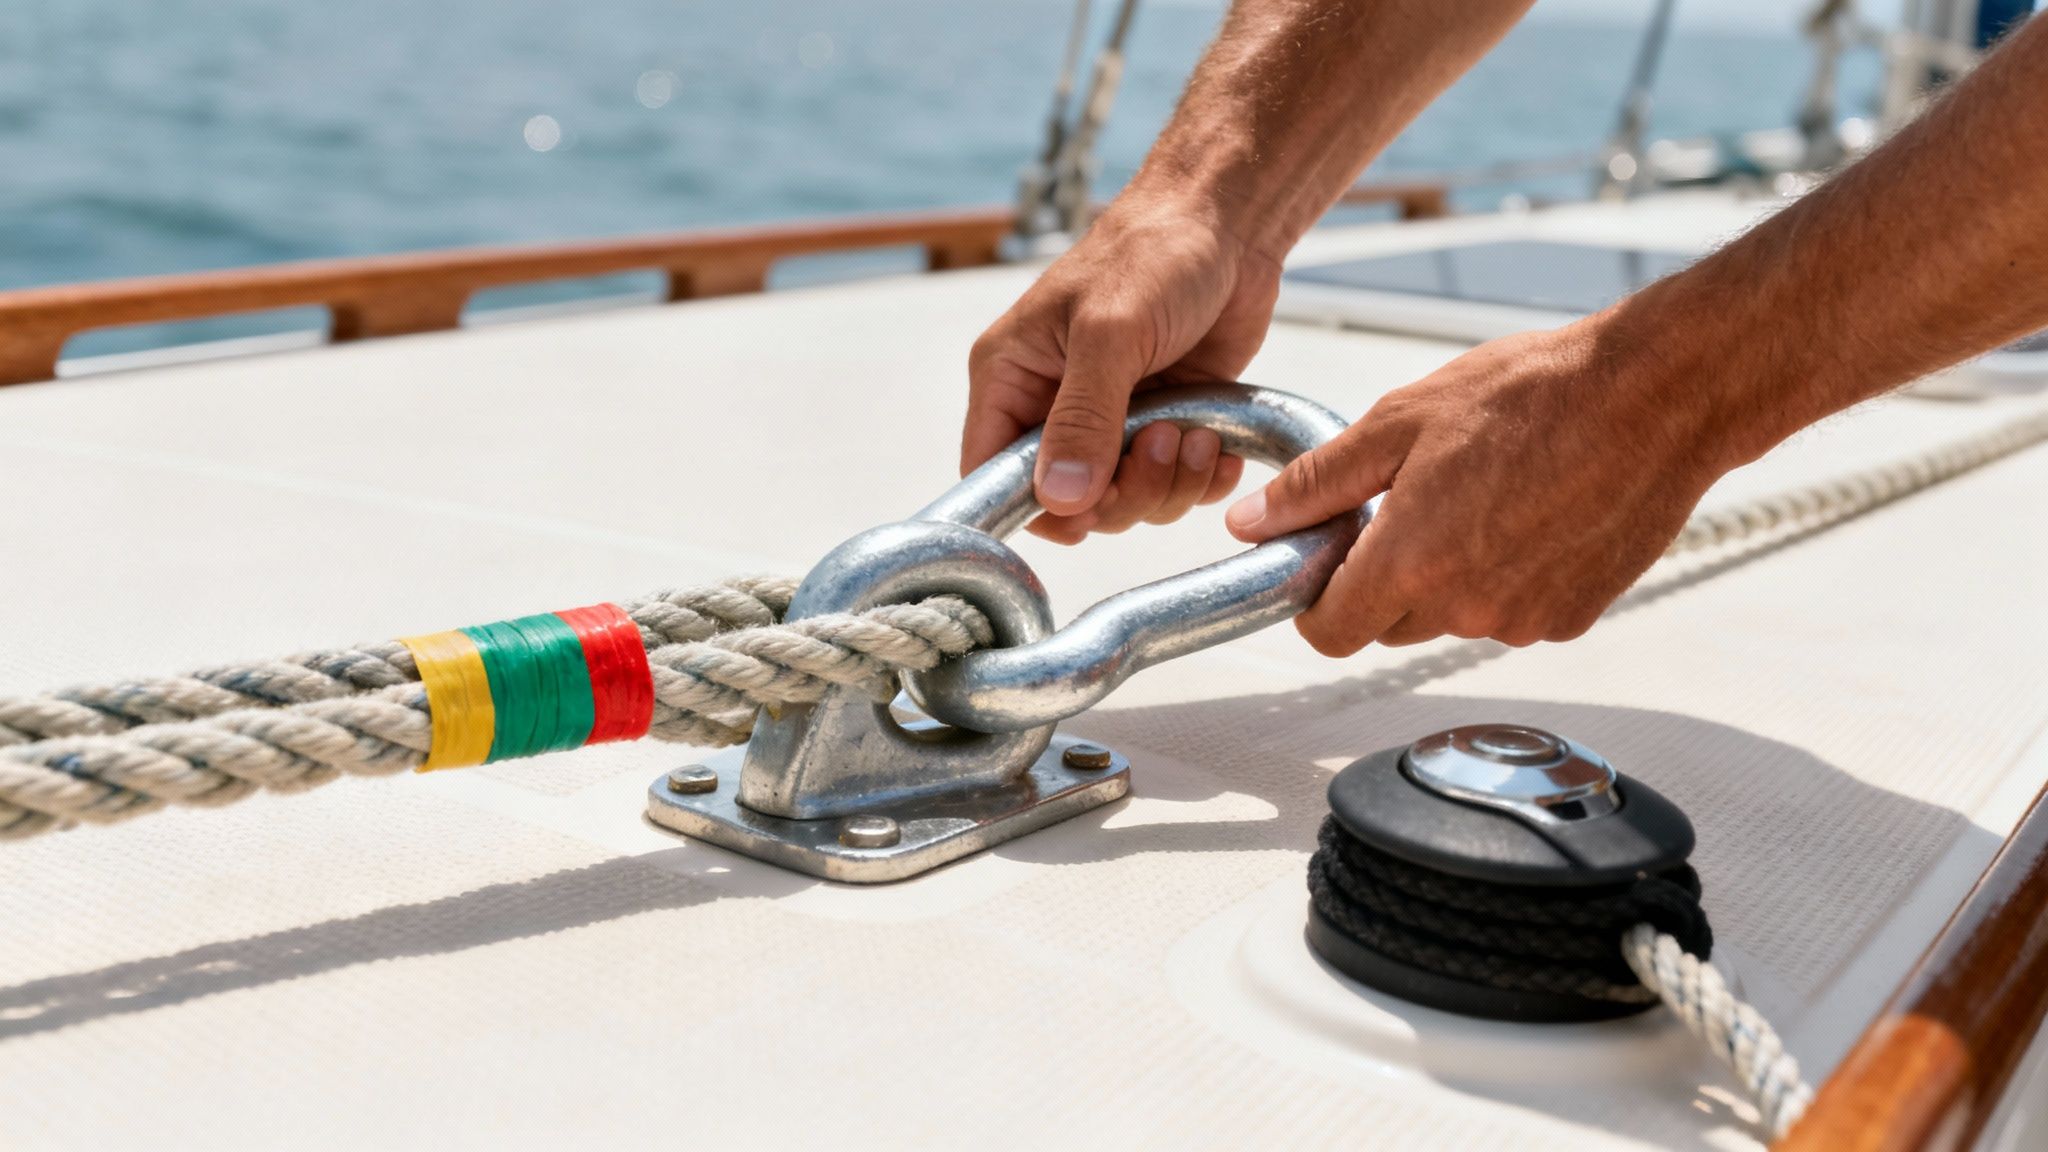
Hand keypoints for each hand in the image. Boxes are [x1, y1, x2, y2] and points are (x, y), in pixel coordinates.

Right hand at [963, 196, 1271, 542]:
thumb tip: (1059, 499)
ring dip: (1167, 484)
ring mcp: (1112, 419)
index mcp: (1012, 377)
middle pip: (1069, 503)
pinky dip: (1199, 480)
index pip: (992, 473)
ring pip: (1125, 503)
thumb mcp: (1110, 331)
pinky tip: (1216, 444)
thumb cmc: (1154, 252)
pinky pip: (1173, 488)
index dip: (1034, 506)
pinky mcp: (1164, 423)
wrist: (1230, 224)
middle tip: (1161, 442)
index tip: (1086, 506)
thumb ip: (1083, 418)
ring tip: (1195, 431)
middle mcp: (1054, 406)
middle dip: (1122, 492)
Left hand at [1225, 324, 1725, 653]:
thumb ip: (1315, 485)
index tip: (1325, 559)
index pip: (1329, 632)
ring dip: (1446, 575)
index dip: (1316, 600)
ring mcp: (1522, 620)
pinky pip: (1510, 612)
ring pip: (1450, 618)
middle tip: (1407, 503)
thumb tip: (1252, 522)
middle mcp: (1465, 608)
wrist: (1656, 394)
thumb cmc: (1535, 393)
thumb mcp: (1400, 422)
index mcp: (1411, 562)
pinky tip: (1528, 513)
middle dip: (1382, 577)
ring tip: (1479, 494)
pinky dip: (1505, 577)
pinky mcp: (1570, 618)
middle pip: (1387, 625)